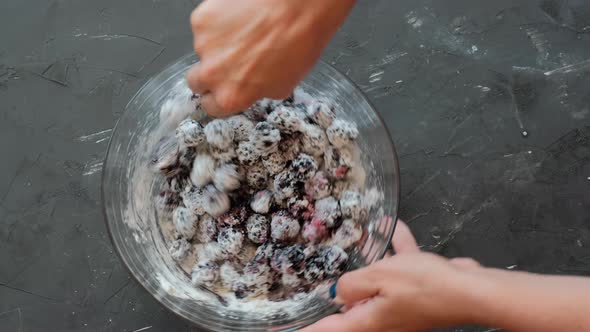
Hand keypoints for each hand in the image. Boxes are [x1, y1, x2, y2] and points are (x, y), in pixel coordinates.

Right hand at [188, 0, 355, 116]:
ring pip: (203, 50)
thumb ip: (256, 92)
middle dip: (210, 75)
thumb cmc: (298, 42)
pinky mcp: (202, 20)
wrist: (297, 7)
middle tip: (231, 62)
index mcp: (231, 96)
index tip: (223, 91)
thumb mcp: (283, 85)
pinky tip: (241, 18)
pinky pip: (205, 26)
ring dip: (218, 45)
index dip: (218, 99)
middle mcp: (213, 74)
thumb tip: (252, 88)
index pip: (210, 107)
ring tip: (245, 33)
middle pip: (196, 82)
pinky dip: (219, 23)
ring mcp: (204, 45)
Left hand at [302, 220, 481, 331]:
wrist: (470, 290)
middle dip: (336, 291)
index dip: (302, 330)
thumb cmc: (425, 286)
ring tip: (360, 239)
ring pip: (375, 284)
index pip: (325, 330)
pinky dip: (395, 252)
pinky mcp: (416, 293)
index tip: (279, 330)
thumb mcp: (378, 277)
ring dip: (370, 263)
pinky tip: (392, 228)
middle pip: (348, 308)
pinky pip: (399, 270)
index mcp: (365, 320)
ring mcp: (399, 307)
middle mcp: (380, 318)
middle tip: (313, 282)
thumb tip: (337, 292)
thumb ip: (352, 283)